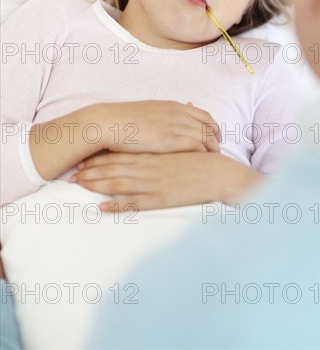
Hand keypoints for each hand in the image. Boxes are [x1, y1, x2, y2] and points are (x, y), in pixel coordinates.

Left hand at [71, 151, 261, 210]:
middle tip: (73, 175)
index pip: (120, 155)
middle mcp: (148, 167)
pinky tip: (102, 208)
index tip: (85, 160)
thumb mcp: (181, 147)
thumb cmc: (200, 161)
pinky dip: (117, 206)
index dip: (100, 158)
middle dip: (92, 172)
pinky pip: (134, 204)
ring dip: (97, 185)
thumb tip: (154, 140)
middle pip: (114, 169)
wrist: (217, 174)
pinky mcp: (159, 198)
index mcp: (152, 155)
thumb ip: (166, 143)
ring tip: (80, 187)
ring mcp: (152, 183)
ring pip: (119, 184)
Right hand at [97, 100, 220, 154]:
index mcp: (174, 106)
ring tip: (214, 159)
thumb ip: (167, 112)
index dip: (213, 126)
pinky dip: (203, 153)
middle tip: (218, 150)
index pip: (204, 115)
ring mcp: (176, 126)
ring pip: (206, 136)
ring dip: (212, 148)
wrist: (110, 122)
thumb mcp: (151, 110)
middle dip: (217, 138)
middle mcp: (179, 113)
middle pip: (209, 125)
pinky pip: (197, 145)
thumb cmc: (125, 120)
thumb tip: (179, 110)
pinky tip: (203, 161)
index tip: (216, 136)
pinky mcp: (170, 140)